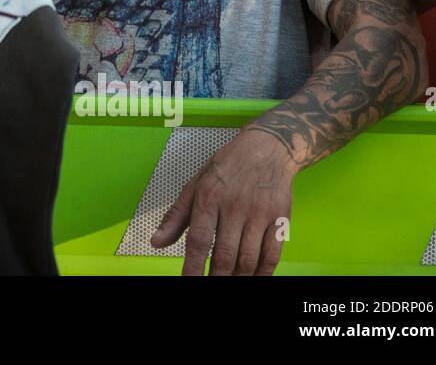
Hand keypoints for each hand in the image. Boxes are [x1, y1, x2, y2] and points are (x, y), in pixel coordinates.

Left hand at [151, 128, 296, 275]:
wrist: (266, 150)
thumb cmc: (226, 168)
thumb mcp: (195, 185)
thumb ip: (175, 217)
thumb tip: (156, 242)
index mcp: (208, 197)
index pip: (198, 240)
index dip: (193, 266)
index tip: (189, 282)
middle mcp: (234, 207)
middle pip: (224, 255)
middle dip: (217, 278)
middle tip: (211, 286)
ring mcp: (259, 214)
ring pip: (248, 259)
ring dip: (238, 278)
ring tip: (230, 282)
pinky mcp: (279, 219)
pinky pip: (272, 255)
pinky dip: (263, 273)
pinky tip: (253, 278)